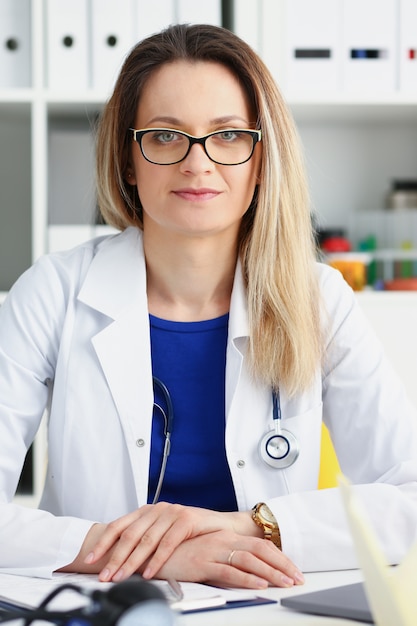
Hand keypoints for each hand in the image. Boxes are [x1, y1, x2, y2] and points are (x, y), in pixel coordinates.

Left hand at [83, 502, 249, 581]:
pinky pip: (167, 543)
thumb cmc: (191, 531)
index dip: (103, 543)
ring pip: (146, 540)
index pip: (119, 526)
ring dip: (132, 562)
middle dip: (114, 557)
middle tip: (104, 576)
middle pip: (129, 535)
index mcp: (147, 511)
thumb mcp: (163, 532)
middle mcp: (157, 509)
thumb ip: (144, 539)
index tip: (89, 560)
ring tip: (121, 578)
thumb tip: (118, 560)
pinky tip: (149, 573)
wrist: (222, 525)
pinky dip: (156, 560)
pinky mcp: (186, 520)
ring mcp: (171, 513)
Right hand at [155, 530, 303, 588]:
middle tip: (298, 579)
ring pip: (249, 560)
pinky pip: (229, 571)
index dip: (279, 558)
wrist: (152, 551)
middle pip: (260, 550)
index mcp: (226, 537)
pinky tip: (259, 585)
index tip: (294, 571)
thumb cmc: (179, 554)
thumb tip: (250, 573)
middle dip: (282, 565)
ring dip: (270, 573)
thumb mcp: (208, 555)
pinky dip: (247, 578)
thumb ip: (227, 561)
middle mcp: (223, 540)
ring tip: (285, 583)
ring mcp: (213, 550)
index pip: (260, 546)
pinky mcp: (202, 562)